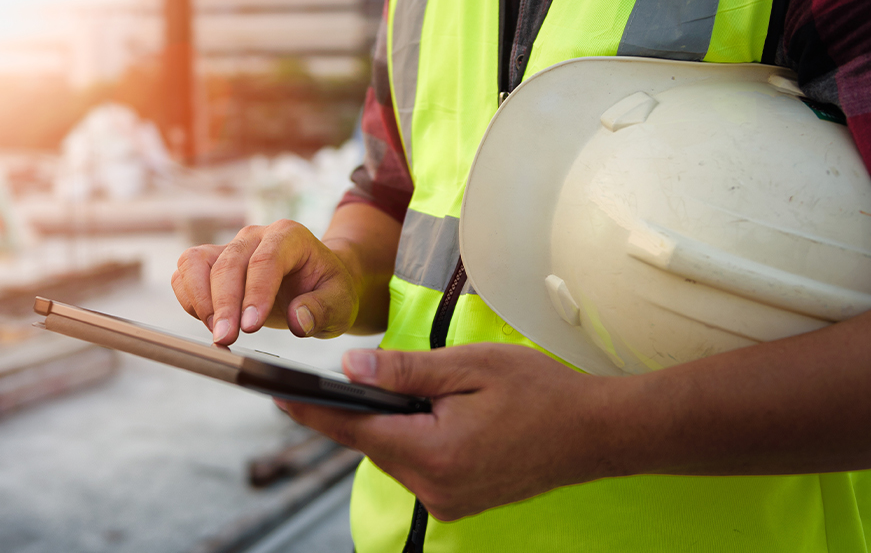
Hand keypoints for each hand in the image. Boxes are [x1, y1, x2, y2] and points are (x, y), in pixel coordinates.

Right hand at [171, 219, 361, 344]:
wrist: (317, 282)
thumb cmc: (328, 289)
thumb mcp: (341, 303)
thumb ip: (322, 309)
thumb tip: (298, 320)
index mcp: (290, 236)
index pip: (266, 260)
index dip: (255, 293)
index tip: (250, 327)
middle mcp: (255, 236)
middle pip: (228, 263)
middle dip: (224, 304)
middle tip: (226, 338)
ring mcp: (230, 247)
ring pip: (196, 262)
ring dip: (200, 299)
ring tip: (217, 332)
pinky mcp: (212, 262)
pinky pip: (185, 273)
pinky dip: (189, 299)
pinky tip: (209, 322)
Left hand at [278, 344, 614, 520]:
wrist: (595, 433)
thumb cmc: (540, 392)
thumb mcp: (468, 366)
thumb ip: (403, 371)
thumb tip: (348, 370)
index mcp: (433, 452)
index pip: (353, 429)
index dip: (310, 410)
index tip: (274, 394)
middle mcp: (434, 488)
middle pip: (373, 443)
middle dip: (363, 409)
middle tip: (353, 374)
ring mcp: (448, 501)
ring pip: (396, 455)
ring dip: (395, 424)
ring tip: (422, 392)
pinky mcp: (459, 503)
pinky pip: (419, 467)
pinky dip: (417, 440)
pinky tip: (439, 417)